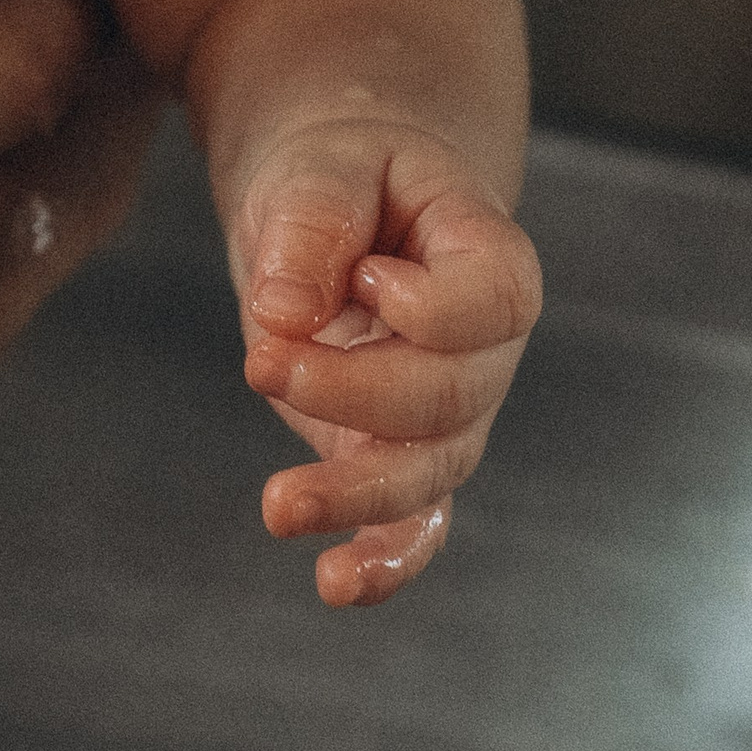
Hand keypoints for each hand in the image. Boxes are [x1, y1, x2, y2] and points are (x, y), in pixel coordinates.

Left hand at [232, 122, 540, 607]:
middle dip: (352, 393)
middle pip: (447, 397)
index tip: (360, 279)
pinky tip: (335, 583)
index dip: (427, 308)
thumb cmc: (342, 177)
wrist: (342, 205)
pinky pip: (413, 524)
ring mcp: (450, 413)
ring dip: (355, 495)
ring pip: (426, 473)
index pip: (491, 304)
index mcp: (490, 260)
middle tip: (260, 361)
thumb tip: (282, 312)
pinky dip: (383, 560)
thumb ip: (312, 224)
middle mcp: (487, 350)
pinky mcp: (400, 455)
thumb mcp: (322, 167)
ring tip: (279, 506)